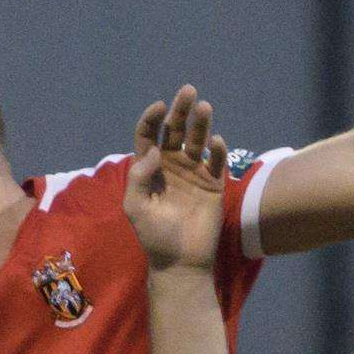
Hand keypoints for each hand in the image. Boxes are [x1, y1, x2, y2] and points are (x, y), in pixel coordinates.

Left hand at [123, 85, 226, 272]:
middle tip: (187, 91)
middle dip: (180, 111)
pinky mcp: (214, 183)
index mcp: (149, 170)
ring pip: (197, 140)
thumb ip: (139, 178)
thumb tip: (153, 150)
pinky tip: (214, 143)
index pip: (149, 136)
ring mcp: (193, 173)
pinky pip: (216, 161)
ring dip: (201, 123)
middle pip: (175, 131)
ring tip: (204, 107)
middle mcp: (171, 166)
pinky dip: (217, 150)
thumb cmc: (154, 236)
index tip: (159, 108)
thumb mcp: (136, 208)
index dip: (152, 119)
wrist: (181, 261)